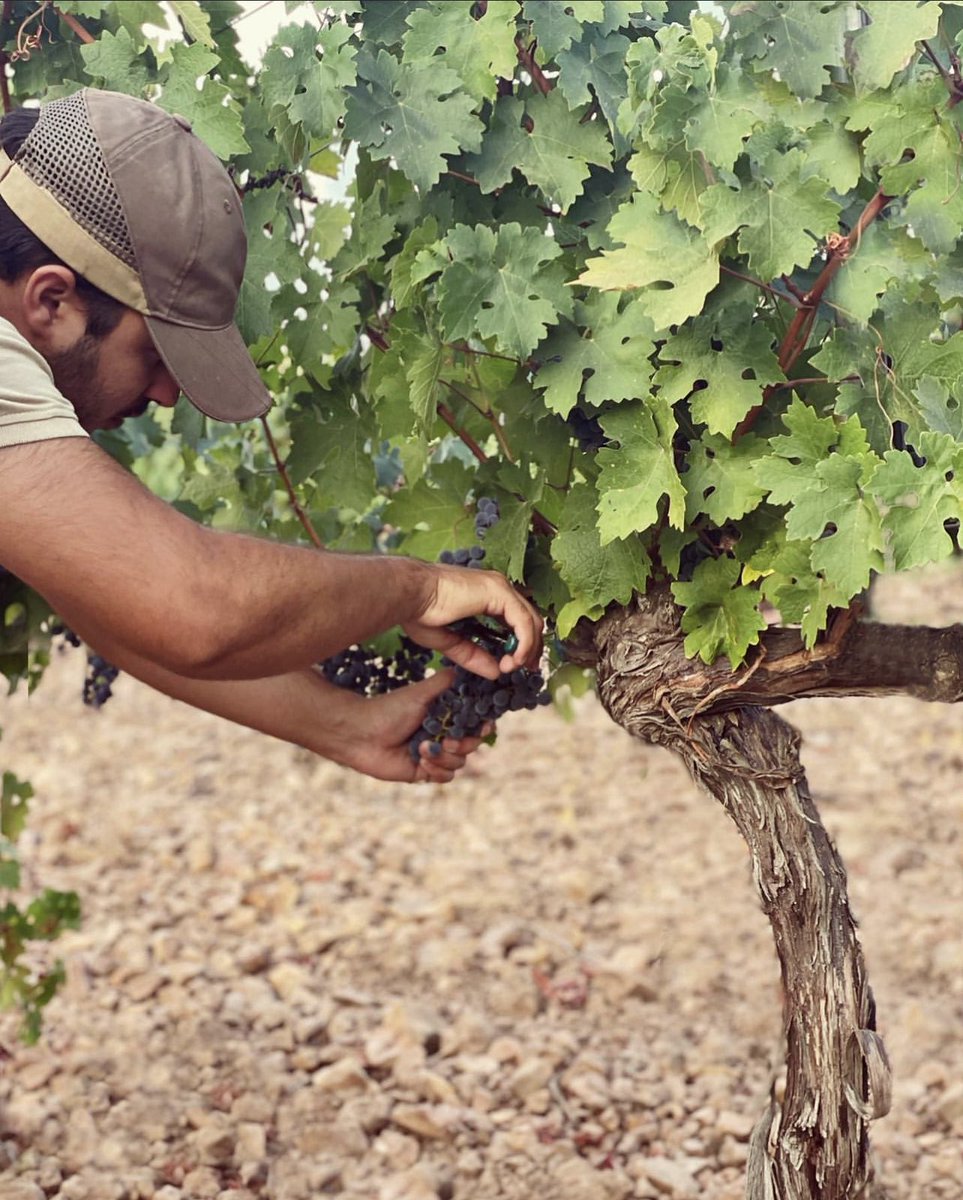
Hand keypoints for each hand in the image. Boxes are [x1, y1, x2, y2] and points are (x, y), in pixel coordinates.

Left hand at [320, 669, 492, 783]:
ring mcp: (435, 754)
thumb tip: (469, 669)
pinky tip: (420, 761)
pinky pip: (446, 777)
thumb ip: (446, 682)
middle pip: (473, 744)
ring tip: (423, 749)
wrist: (362, 734)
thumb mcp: (421, 692)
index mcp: (445, 714)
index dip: (482, 725)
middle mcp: (443, 734)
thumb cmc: (390, 709)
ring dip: (445, 757)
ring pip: (460, 762)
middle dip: (463, 743)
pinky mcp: (425, 772)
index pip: (475, 721)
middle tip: (447, 740)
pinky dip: (436, 770)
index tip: (482, 726)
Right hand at [403, 564, 542, 679]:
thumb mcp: (450, 641)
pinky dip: (524, 643)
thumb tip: (496, 672)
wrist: (408, 595)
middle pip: (530, 619)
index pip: (517, 618)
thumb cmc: (419, 612)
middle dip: (532, 647)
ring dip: (528, 648)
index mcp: (486, 594)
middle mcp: (497, 587)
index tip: (519, 664)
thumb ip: (473, 655)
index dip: (524, 642)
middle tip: (528, 668)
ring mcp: (499, 587)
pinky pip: (523, 622)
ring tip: (514, 666)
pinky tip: (515, 659)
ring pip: (531, 620)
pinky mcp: (499, 591)